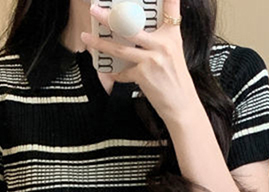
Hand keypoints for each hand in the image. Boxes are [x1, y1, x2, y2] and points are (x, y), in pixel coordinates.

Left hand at [81, 0, 195, 122]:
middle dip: (110, 17)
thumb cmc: (176, 80)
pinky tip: (111, 73)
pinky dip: (116, 73)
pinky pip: (123, 72)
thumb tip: (137, 30)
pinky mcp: (143, 75)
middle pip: (132, 26)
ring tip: (87, 38)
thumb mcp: (174, 53)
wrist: (181, 105)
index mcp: (171, 36)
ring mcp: (152, 59)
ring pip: (120, 48)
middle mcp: (162, 44)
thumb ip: (159, 39)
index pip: (171, 8)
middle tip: (94, 10)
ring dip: (100, 43)